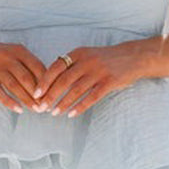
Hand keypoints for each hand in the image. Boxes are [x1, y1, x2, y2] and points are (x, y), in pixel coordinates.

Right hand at [0, 39, 46, 113]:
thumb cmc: (2, 56)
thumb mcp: (16, 54)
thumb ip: (31, 65)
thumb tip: (49, 84)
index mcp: (18, 50)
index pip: (36, 66)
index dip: (46, 81)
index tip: (53, 94)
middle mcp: (7, 57)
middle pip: (26, 78)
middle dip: (38, 94)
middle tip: (46, 106)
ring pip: (13, 86)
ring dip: (26, 99)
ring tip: (36, 109)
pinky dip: (9, 102)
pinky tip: (19, 109)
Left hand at [32, 43, 146, 117]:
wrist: (132, 57)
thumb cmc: (106, 59)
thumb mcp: (87, 55)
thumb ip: (71, 65)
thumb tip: (50, 78)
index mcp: (78, 54)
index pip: (56, 67)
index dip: (44, 81)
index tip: (35, 93)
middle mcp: (87, 61)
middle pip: (63, 81)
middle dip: (50, 95)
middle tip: (41, 107)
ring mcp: (99, 72)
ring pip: (76, 90)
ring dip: (63, 103)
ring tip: (54, 113)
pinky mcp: (109, 82)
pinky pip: (91, 97)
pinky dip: (80, 107)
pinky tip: (71, 114)